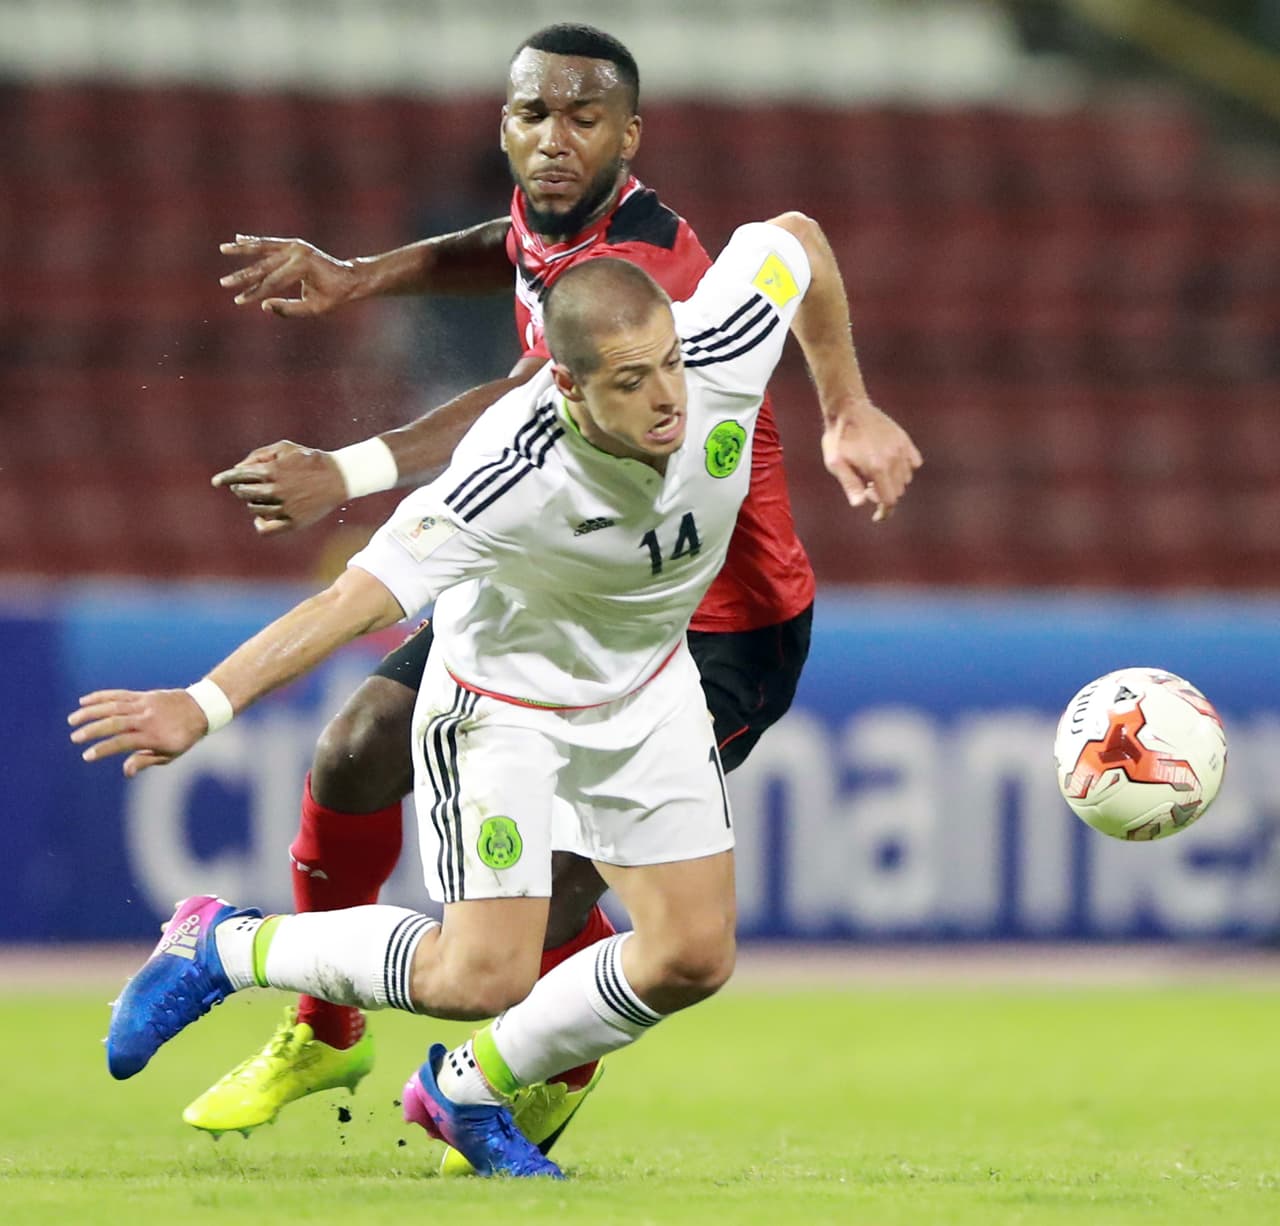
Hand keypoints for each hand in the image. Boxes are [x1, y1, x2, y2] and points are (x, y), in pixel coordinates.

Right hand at [68, 689, 208, 776]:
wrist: (201, 709)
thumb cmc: (183, 737)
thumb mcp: (170, 754)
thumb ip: (146, 760)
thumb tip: (126, 771)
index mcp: (153, 736)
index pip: (123, 743)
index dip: (104, 749)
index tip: (87, 756)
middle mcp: (147, 719)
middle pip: (115, 723)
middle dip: (92, 730)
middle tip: (75, 738)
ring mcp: (144, 705)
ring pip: (113, 706)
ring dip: (91, 712)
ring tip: (72, 719)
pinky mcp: (143, 695)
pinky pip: (119, 694)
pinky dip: (101, 697)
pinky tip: (84, 701)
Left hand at [211, 440, 345, 535]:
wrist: (339, 477)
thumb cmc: (309, 459)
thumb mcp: (284, 447)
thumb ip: (259, 455)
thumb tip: (238, 468)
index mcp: (270, 471)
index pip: (237, 477)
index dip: (223, 479)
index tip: (216, 482)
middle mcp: (275, 491)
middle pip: (243, 494)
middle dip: (242, 488)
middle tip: (250, 486)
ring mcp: (284, 508)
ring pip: (254, 509)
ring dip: (254, 503)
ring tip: (265, 497)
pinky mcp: (293, 522)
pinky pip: (266, 529)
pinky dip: (260, 524)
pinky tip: (261, 518)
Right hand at [219, 235, 359, 316]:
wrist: (350, 278)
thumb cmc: (335, 296)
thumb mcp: (315, 308)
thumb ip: (290, 309)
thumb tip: (264, 306)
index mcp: (302, 266)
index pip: (272, 282)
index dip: (254, 293)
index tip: (238, 301)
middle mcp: (297, 252)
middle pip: (264, 266)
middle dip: (243, 276)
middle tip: (224, 283)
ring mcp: (296, 245)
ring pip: (263, 247)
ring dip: (242, 249)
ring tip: (223, 248)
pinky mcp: (295, 244)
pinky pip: (270, 243)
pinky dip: (255, 242)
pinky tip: (239, 239)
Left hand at [821, 396, 922, 521]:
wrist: (848, 408)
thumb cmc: (838, 438)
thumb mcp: (836, 464)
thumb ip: (850, 485)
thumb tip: (860, 504)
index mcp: (877, 468)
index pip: (890, 500)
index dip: (883, 511)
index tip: (877, 516)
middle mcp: (894, 459)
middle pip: (898, 491)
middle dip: (884, 495)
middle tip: (866, 486)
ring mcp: (901, 448)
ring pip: (906, 478)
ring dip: (893, 482)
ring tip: (874, 473)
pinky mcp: (905, 439)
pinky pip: (914, 462)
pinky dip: (905, 469)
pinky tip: (890, 465)